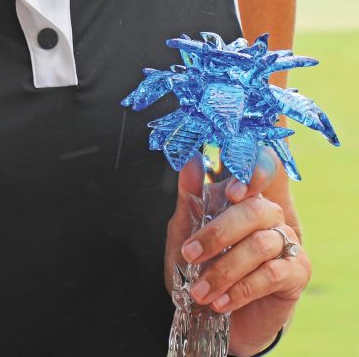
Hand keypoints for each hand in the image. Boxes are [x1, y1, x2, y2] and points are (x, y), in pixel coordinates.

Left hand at [165, 147, 310, 356]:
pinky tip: (222, 302)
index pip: (256, 172)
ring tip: (200, 291)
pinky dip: (242, 289)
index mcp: (243, 197)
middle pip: (255, 209)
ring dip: (225, 270)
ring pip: (261, 245)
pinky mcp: (298, 272)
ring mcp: (287, 241)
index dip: (251, 174)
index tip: (230, 192)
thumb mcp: (185, 236)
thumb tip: (191, 162)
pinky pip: (273, 274)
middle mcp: (269, 214)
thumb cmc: (200, 271)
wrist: (215, 320)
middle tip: (189, 254)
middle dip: (218, 233)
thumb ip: (189, 200)